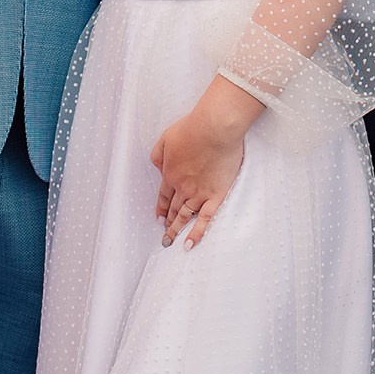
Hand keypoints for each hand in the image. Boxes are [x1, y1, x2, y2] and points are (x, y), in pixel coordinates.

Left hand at [150, 79, 261, 249]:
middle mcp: (182, 187)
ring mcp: (199, 194)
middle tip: (164, 233)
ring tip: (171, 241)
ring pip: (185, 216)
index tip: (158, 217)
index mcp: (170, 173)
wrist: (215, 129)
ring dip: (177, 230)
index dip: (160, 207)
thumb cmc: (192, 129)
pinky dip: (197, 233)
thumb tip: (159, 169)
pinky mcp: (216, 196)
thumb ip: (159, 156)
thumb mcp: (166, 139)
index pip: (163, 195)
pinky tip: (190, 244)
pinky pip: (205, 219)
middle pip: (173, 208)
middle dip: (167, 222)